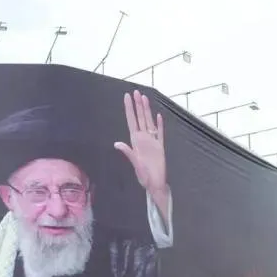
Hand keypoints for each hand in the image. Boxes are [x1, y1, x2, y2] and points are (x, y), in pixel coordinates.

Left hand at [114, 90, 168, 209]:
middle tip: (136, 92)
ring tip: (144, 98)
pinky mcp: (160, 146)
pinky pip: (160, 133)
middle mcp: (143, 139)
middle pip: (140, 118)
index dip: (129, 109)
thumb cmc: (144, 177)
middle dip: (138, 105)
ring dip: (147, 110)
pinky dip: (159, 124)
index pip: (132, 121)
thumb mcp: (135, 164)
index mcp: (135, 141)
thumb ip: (128, 152)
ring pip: (149, 122)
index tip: (127, 97)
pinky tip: (158, 115)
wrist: (155, 184)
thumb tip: (117, 143)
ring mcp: (152, 141)